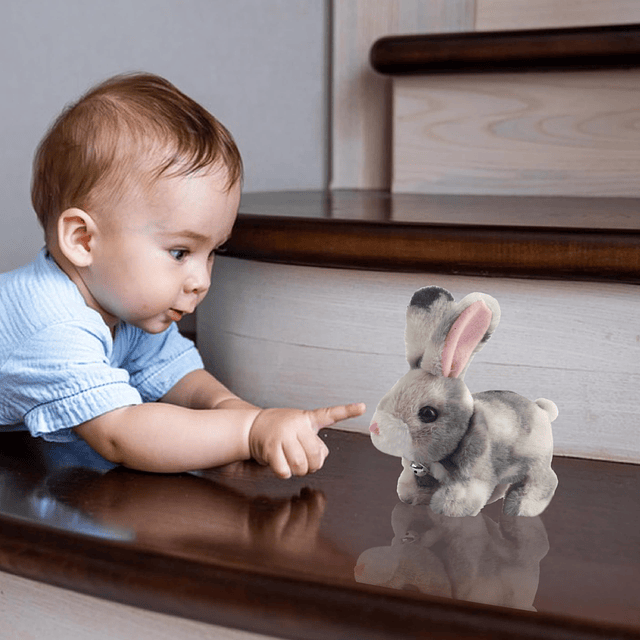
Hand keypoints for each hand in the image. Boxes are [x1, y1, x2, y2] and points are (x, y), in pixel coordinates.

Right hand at [249, 403, 365, 478]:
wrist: (252, 426)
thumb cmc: (280, 430)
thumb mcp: (301, 429)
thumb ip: (315, 443)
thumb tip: (319, 458)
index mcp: (307, 419)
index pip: (330, 414)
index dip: (348, 410)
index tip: (363, 406)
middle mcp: (297, 425)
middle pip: (316, 456)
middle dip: (313, 466)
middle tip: (305, 462)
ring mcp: (283, 436)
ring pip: (301, 465)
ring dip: (299, 471)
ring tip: (292, 463)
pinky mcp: (271, 448)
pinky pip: (285, 471)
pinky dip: (284, 473)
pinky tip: (281, 464)